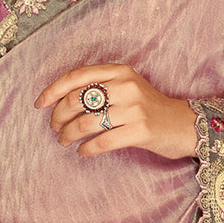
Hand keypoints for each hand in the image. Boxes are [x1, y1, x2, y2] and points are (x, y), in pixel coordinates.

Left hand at [35, 63, 196, 159]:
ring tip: (64, 141)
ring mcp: (134, 108)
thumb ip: (100, 87)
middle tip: (55, 127)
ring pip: (86, 123)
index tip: (40, 104)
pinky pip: (102, 142)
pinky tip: (83, 151)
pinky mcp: (141, 130)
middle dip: (58, 116)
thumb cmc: (148, 107)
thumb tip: (59, 100)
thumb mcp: (127, 87)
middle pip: (77, 100)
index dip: (53, 90)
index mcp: (119, 71)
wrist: (184, 124)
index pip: (77, 76)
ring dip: (68, 135)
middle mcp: (126, 85)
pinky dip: (87, 149)